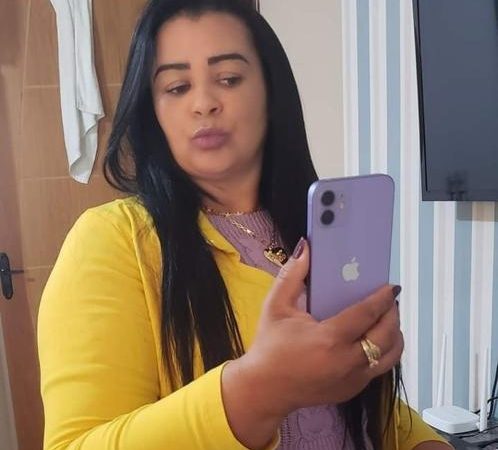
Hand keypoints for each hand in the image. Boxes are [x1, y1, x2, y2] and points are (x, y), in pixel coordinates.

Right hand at [222, 238, 402, 448]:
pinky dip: (384, 351)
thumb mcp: (275, 307)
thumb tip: (306, 248)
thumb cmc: (269, 346)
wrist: (265, 390)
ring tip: (386, 319)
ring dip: (394, 334)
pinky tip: (372, 339)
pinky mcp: (353, 390)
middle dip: (392, 314)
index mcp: (329, 339)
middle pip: (387, 335)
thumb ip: (292, 275)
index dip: (383, 299)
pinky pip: (379, 368)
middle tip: (389, 300)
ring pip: (390, 355)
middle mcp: (348, 361)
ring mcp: (353, 380)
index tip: (392, 287)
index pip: (367, 314)